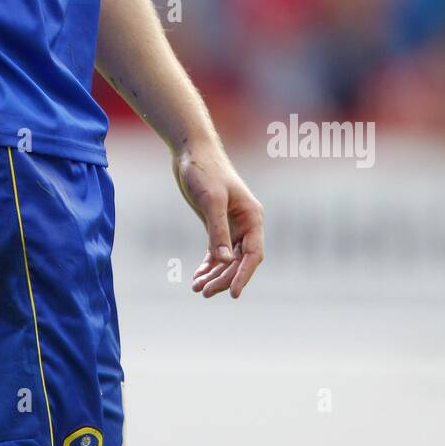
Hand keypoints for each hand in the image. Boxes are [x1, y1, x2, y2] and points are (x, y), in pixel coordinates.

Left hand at [171, 139, 263, 298]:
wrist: (191, 151)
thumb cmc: (205, 170)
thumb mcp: (211, 200)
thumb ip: (217, 230)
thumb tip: (223, 261)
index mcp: (252, 217)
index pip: (253, 255)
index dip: (244, 275)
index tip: (233, 294)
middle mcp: (245, 224)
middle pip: (238, 261)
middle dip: (223, 278)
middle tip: (204, 292)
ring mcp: (231, 225)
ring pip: (226, 259)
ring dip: (214, 275)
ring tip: (197, 289)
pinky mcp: (215, 224)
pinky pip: (216, 251)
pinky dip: (208, 265)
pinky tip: (197, 277)